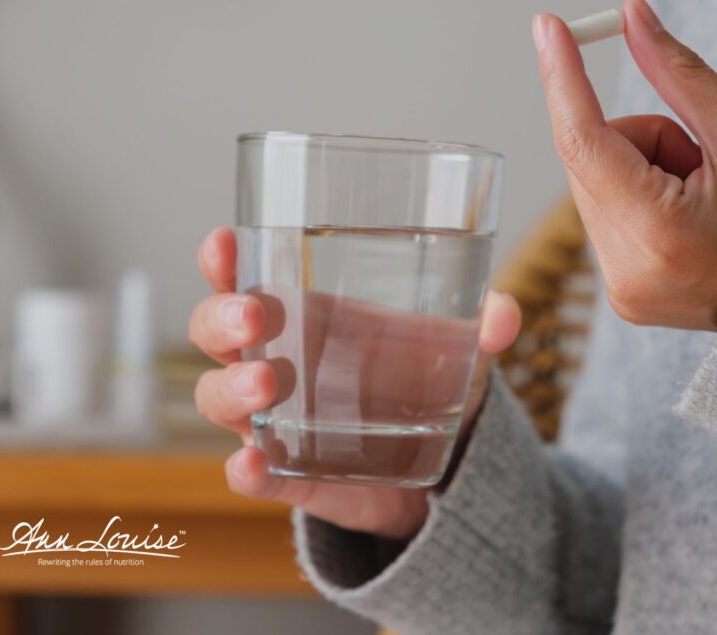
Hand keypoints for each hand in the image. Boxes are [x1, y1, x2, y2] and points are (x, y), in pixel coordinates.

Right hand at [188, 227, 519, 538]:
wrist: (438, 472)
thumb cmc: (425, 385)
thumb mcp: (455, 352)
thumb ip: (479, 329)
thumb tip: (502, 315)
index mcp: (303, 317)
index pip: (244, 278)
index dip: (224, 260)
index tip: (225, 241)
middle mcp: (274, 362)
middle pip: (214, 332)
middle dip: (222, 318)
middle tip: (254, 316)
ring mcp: (275, 421)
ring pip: (219, 399)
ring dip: (230, 389)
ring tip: (267, 384)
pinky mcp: (289, 475)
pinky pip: (250, 473)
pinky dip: (245, 470)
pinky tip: (252, 463)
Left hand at [533, 0, 716, 329]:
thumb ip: (678, 74)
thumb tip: (632, 18)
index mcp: (660, 233)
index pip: (584, 142)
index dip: (563, 79)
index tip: (549, 28)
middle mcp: (627, 272)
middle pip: (587, 162)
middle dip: (636, 140)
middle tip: (697, 158)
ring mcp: (623, 291)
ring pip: (593, 188)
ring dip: (637, 171)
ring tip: (702, 195)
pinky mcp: (624, 297)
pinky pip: (605, 220)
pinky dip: (637, 200)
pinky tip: (688, 218)